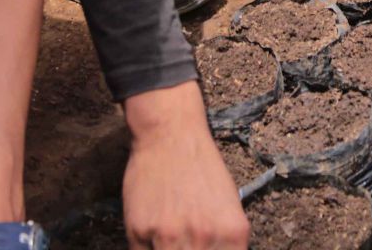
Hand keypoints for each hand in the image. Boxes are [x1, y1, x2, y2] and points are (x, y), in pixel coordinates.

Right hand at [122, 87, 249, 249]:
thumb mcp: (229, 205)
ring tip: (168, 236)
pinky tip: (151, 234)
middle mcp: (203, 238)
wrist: (171, 134)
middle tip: (184, 241)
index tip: (205, 248)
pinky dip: (147, 248)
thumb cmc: (202, 167)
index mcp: (232, 233)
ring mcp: (170, 237)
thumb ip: (225, 241)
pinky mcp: (139, 232)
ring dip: (166, 249)